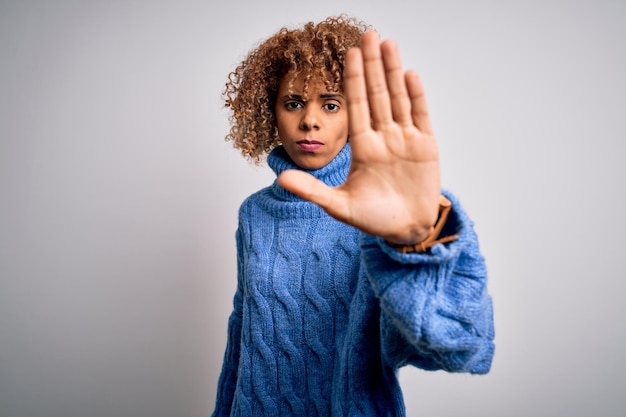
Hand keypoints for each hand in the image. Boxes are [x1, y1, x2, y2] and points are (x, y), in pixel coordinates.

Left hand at [278, 31, 440, 244]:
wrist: (407, 230)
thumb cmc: (374, 220)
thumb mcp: (339, 206)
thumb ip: (312, 191)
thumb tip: (280, 179)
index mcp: (362, 147)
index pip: (356, 106)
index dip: (353, 80)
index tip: (347, 54)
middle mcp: (383, 137)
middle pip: (377, 94)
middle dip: (372, 65)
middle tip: (368, 34)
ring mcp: (405, 139)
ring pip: (398, 98)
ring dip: (393, 71)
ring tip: (388, 44)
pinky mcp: (426, 146)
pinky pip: (420, 115)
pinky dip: (416, 95)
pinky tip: (409, 74)